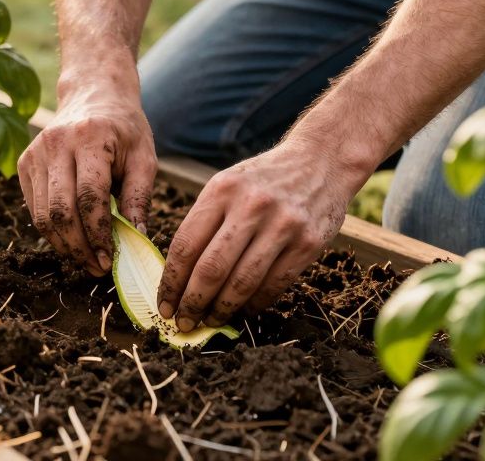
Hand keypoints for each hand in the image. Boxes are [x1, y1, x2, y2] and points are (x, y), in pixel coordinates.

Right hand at [18, 85, 156, 275]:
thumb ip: (140, 197)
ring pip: (42, 215)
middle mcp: (56, 143)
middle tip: (98, 267)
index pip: (89, 196)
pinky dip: (51, 231)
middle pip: (60, 210)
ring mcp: (35, 153)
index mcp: (90, 137)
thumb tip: (136, 239)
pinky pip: (34, 209)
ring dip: (64, 245)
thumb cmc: (124, 129)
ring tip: (86, 260)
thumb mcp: (144, 157)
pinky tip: (72, 241)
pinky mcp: (24, 164)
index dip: (98, 234)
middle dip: (79, 247)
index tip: (110, 259)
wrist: (93, 94)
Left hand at [156, 141, 357, 330]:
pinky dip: (254, 305)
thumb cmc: (263, 179)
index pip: (186, 245)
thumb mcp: (227, 184)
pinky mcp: (308, 243)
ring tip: (210, 322)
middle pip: (211, 268)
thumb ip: (204, 221)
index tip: (163, 304)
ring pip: (242, 282)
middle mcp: (251, 207)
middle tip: (183, 323)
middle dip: (192, 303)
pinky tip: (242, 312)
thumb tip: (178, 274)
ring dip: (221, 310)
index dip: (171, 282)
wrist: (320, 162)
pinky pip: (274, 285)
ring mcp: (283, 225)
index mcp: (222, 190)